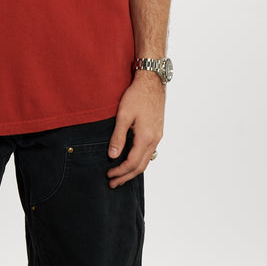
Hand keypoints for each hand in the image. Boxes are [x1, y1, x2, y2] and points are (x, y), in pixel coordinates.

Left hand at [106, 72, 165, 187]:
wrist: (152, 81)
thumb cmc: (137, 95)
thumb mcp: (124, 115)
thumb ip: (118, 136)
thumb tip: (112, 156)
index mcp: (146, 137)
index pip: (132, 163)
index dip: (119, 172)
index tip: (108, 175)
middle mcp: (154, 140)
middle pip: (141, 166)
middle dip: (126, 176)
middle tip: (113, 183)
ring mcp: (158, 136)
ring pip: (146, 160)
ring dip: (133, 170)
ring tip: (121, 176)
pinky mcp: (157, 131)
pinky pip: (149, 152)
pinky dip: (139, 160)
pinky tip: (132, 160)